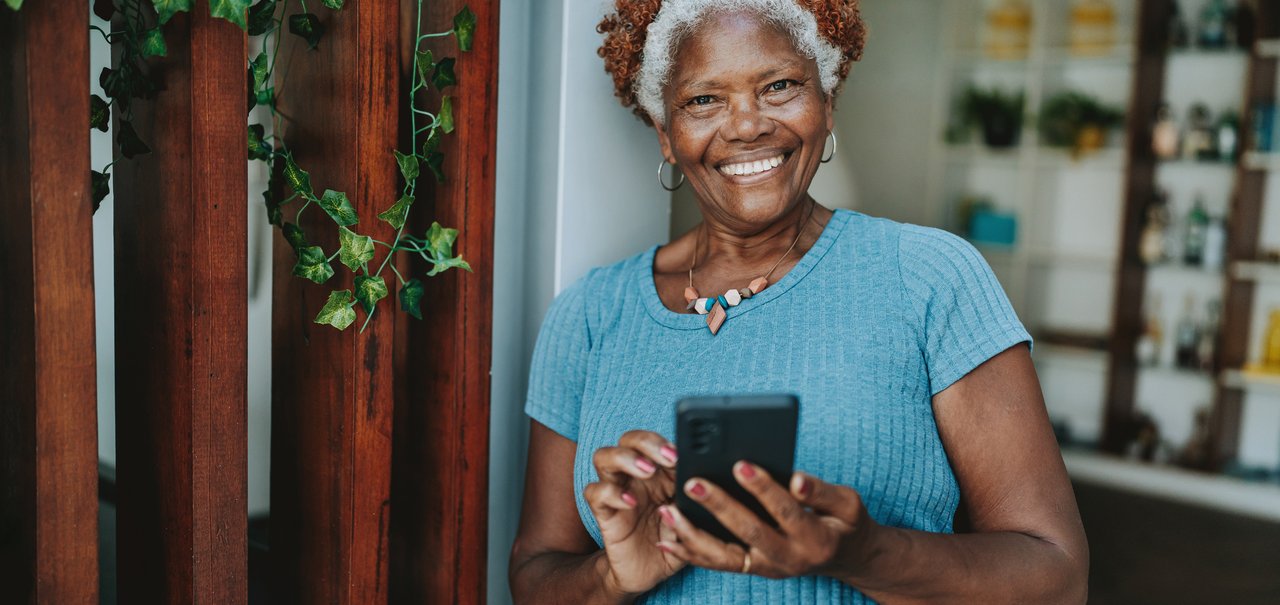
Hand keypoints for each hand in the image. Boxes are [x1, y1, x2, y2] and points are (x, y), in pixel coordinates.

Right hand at [584, 430, 686, 596]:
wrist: (649, 573)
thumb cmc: (672, 540)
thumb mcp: (693, 522)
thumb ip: (695, 504)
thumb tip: (702, 485)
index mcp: (659, 472)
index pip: (656, 442)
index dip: (667, 442)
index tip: (683, 454)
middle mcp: (635, 476)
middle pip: (628, 440)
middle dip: (647, 442)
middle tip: (667, 457)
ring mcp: (617, 491)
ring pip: (604, 457)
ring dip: (626, 458)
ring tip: (647, 471)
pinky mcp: (603, 511)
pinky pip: (594, 492)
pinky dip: (610, 492)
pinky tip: (630, 502)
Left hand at [656, 462, 873, 579]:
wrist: (846, 558)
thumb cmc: (845, 522)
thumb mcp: (849, 503)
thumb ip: (823, 491)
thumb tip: (797, 480)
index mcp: (815, 538)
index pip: (785, 510)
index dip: (763, 488)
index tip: (740, 464)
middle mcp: (788, 558)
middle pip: (749, 531)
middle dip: (719, 506)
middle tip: (693, 482)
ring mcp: (767, 567)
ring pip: (725, 556)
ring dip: (693, 535)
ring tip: (668, 511)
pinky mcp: (752, 569)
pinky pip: (719, 564)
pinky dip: (691, 553)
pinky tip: (667, 540)